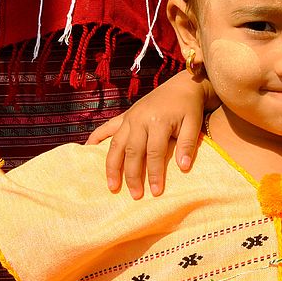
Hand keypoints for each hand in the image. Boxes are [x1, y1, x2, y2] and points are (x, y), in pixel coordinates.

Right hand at [85, 71, 207, 198]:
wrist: (182, 85)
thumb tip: (183, 168)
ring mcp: (129, 117)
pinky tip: (87, 150)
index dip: (155, 174)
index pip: (154, 153)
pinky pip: (106, 127)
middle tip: (135, 195)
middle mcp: (139, 120)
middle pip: (132, 152)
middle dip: (132, 176)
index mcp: (158, 122)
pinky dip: (96, 138)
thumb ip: (188, 144)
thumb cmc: (189, 107)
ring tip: (112, 186)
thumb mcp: (194, 123)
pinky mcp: (125, 115)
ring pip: (116, 145)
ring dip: (112, 166)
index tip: (156, 192)